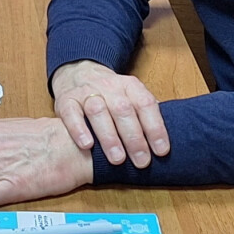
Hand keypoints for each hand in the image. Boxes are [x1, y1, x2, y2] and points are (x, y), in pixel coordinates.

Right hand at [49, 60, 167, 168]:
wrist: (79, 72)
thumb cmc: (111, 94)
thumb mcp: (131, 96)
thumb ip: (146, 113)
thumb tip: (167, 139)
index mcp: (130, 86)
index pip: (146, 104)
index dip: (155, 128)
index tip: (161, 151)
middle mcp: (109, 87)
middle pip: (123, 110)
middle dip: (134, 138)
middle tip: (142, 161)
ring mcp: (86, 92)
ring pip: (98, 111)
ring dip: (109, 137)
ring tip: (118, 159)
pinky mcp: (66, 100)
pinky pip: (71, 113)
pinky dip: (79, 129)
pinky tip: (86, 145)